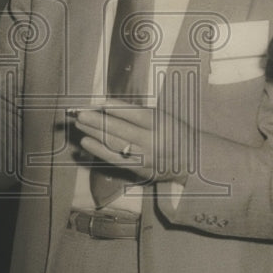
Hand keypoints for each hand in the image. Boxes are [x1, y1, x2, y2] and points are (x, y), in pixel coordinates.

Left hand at [74, 98, 189, 184]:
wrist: (192, 160)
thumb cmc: (173, 132)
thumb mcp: (162, 117)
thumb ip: (138, 113)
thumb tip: (108, 106)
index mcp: (160, 123)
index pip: (136, 114)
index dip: (117, 109)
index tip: (100, 103)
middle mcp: (153, 141)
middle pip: (122, 130)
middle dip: (99, 121)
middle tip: (81, 113)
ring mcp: (145, 157)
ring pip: (116, 145)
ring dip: (95, 134)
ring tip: (79, 125)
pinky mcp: (140, 169)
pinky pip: (116, 160)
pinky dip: (99, 150)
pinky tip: (87, 142)